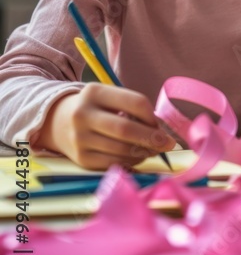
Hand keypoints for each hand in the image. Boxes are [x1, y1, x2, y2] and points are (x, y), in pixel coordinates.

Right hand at [36, 83, 175, 169]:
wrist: (57, 122)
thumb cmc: (96, 108)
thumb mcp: (109, 97)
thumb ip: (133, 108)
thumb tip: (161, 131)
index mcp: (95, 92)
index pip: (135, 102)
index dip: (152, 116)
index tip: (160, 124)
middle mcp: (83, 114)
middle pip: (126, 130)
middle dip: (152, 138)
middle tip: (168, 144)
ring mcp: (80, 138)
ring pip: (122, 149)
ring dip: (143, 152)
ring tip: (152, 150)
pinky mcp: (81, 159)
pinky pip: (114, 163)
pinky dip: (131, 161)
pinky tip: (137, 157)